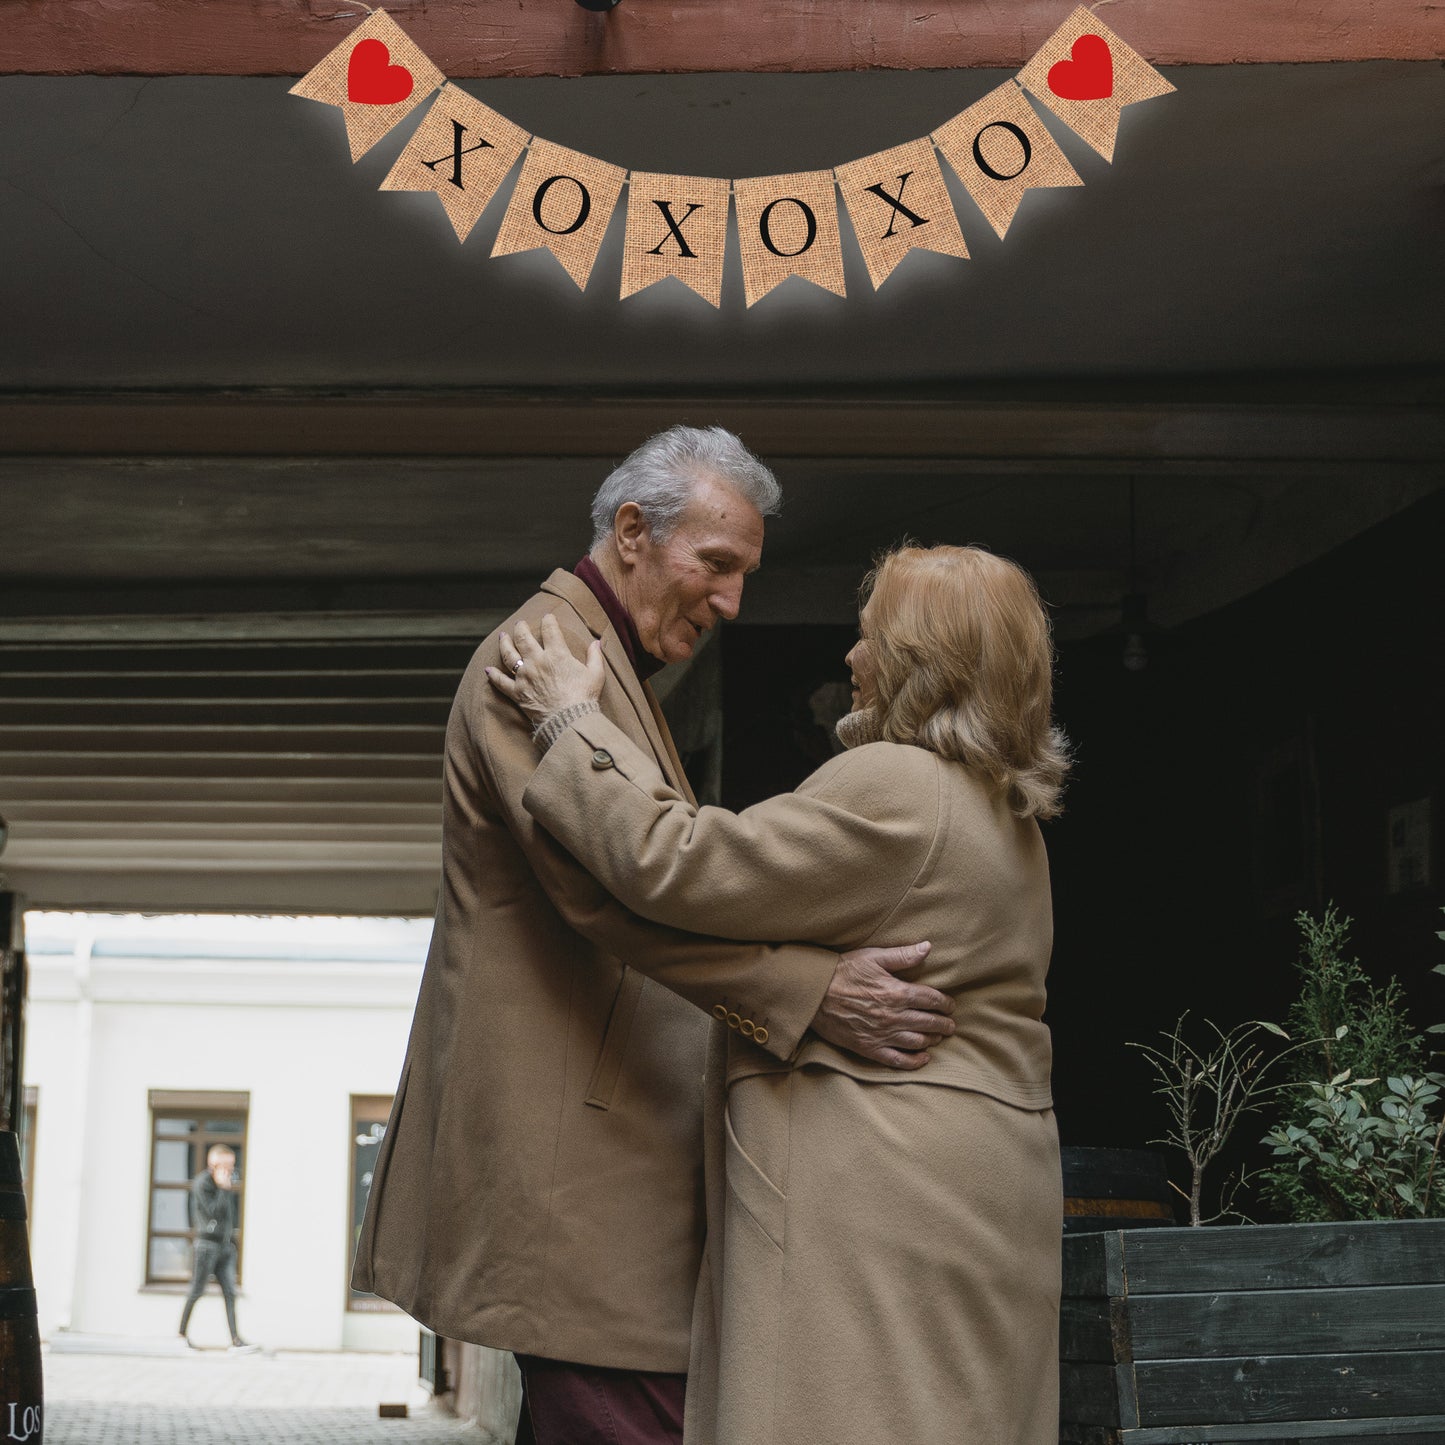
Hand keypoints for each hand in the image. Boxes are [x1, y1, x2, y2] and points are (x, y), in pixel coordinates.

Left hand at [486, 614, 604, 725]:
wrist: (570, 720)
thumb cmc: (584, 697)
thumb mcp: (596, 674)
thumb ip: (595, 656)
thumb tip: (597, 642)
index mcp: (557, 654)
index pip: (550, 630)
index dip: (548, 621)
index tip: (548, 617)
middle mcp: (537, 662)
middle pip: (523, 638)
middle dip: (521, 628)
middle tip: (520, 624)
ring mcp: (525, 677)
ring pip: (509, 655)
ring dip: (504, 644)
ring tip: (502, 636)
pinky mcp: (517, 693)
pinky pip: (501, 682)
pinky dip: (493, 676)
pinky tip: (488, 670)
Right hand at [810, 942, 953, 1070]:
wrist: (813, 994)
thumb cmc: (842, 971)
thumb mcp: (872, 957)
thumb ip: (902, 955)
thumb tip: (927, 947)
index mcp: (896, 992)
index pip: (931, 1000)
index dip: (945, 1003)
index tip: (951, 1005)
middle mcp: (893, 1016)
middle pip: (928, 1023)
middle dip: (944, 1024)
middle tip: (950, 1024)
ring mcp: (882, 1035)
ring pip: (917, 1042)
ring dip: (932, 1040)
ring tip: (938, 1037)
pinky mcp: (869, 1048)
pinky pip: (897, 1060)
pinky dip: (914, 1062)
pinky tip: (923, 1058)